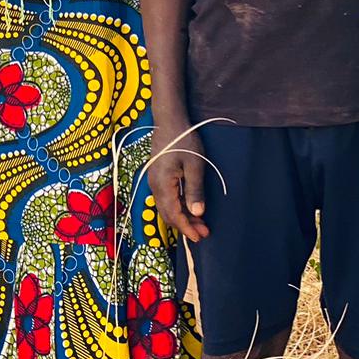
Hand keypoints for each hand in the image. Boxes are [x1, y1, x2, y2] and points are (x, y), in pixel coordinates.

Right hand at [147, 116, 209, 241]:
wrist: (168, 121)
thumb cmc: (184, 141)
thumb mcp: (195, 165)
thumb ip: (195, 190)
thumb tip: (198, 213)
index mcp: (163, 184)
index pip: (174, 214)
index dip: (186, 228)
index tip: (200, 238)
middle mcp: (154, 185)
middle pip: (167, 214)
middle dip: (185, 226)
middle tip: (204, 232)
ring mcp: (154, 180)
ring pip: (165, 207)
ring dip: (182, 216)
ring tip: (200, 221)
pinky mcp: (156, 176)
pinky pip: (165, 198)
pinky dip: (177, 207)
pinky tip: (189, 206)